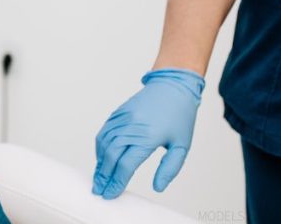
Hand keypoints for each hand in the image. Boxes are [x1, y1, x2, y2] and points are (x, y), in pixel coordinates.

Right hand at [92, 68, 204, 198]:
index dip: (117, 182)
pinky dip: (99, 147)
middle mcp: (131, 127)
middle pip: (110, 157)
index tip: (111, 194)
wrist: (173, 86)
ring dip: (99, 163)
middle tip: (99, 190)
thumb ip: (170, 168)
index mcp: (148, 137)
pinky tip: (101, 158)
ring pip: (104, 144)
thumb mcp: (182, 146)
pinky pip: (103, 132)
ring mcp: (122, 119)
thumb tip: (158, 187)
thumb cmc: (180, 116)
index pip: (126, 165)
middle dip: (103, 176)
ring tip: (98, 177)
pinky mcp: (117, 113)